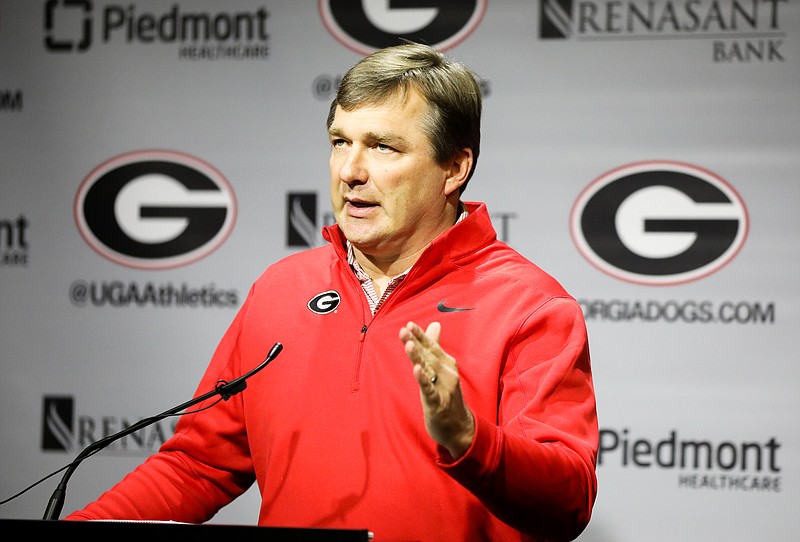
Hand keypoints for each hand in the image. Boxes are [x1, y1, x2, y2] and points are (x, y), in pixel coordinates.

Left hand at [398, 321, 474, 458]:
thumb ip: (435, 346)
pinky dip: (423, 379)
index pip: (432, 346)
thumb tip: (434, 324)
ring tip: (409, 345)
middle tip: (404, 330)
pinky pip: (429, 390)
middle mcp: (447, 373)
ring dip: (418, 357)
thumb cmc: (448, 395)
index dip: (420, 336)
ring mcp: (443, 388)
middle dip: (416, 343)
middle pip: (429, 356)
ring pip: (429, 370)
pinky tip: (416, 370)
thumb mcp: (441, 369)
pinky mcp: (438, 403)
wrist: (460, 427)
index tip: (409, 324)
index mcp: (446, 364)